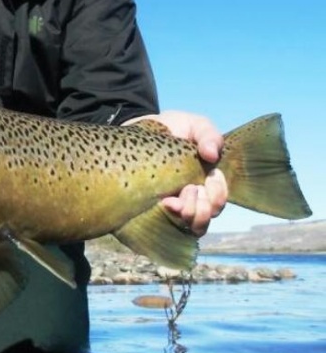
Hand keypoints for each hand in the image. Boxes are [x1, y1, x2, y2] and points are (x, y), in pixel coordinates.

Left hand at [123, 111, 227, 236]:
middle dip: (203, 208)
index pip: (218, 201)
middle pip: (205, 219)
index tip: (210, 177)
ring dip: (188, 216)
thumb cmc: (169, 129)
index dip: (218, 194)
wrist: (134, 130)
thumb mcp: (192, 125)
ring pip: (188, 228)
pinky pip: (163, 228)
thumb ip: (209, 135)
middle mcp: (189, 199)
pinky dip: (168, 219)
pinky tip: (162, 204)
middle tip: (189, 189)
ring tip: (173, 200)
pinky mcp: (148, 212)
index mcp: (203, 182)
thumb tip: (212, 155)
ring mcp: (169, 207)